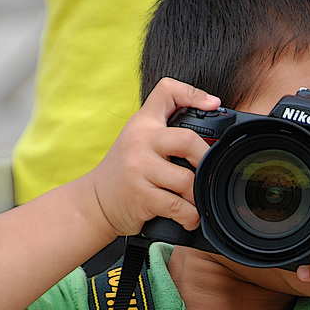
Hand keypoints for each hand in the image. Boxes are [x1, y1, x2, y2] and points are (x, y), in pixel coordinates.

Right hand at [89, 78, 219, 236]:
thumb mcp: (137, 139)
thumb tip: (209, 132)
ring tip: (197, 200)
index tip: (213, 105)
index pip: (167, 91)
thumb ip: (165, 131)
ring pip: (187, 180)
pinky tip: (189, 217)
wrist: (95, 201)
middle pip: (188, 140)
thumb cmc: (125, 171)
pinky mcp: (141, 196)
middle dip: (207, 159)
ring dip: (199, 195)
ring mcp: (139, 168)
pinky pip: (178, 206)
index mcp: (143, 123)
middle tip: (210, 172)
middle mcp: (140, 141)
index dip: (194, 93)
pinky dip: (190, 216)